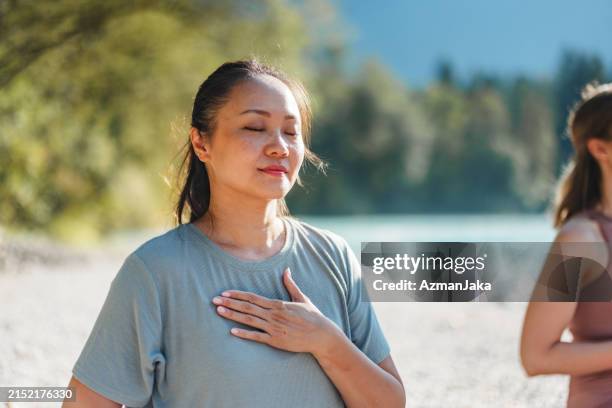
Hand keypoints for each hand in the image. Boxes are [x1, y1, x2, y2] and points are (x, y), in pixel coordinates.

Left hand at [212, 267, 342, 354]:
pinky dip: (244, 334)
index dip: (237, 295)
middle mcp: (273, 315)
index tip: (225, 292)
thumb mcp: (302, 298)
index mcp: (278, 304)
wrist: (321, 335)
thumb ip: (291, 285)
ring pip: (249, 320)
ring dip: (233, 315)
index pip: (253, 297)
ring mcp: (274, 328)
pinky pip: (257, 337)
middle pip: (247, 307)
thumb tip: (287, 270)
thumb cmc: (312, 316)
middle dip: (230, 303)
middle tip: (214, 300)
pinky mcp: (276, 340)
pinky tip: (232, 331)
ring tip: (219, 311)